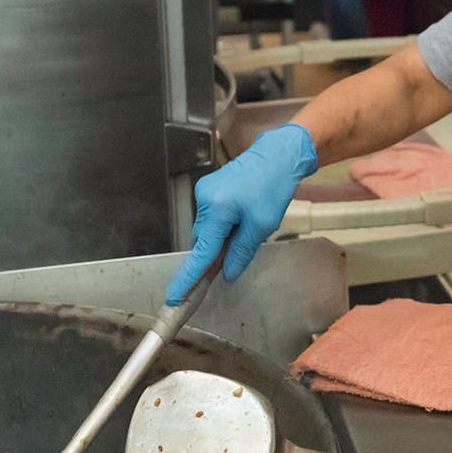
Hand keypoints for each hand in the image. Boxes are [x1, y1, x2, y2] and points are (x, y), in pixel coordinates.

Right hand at [165, 124, 318, 303]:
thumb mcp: (262, 225)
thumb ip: (241, 251)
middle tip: (235, 258)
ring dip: (222, 238)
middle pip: (202, 242)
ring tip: (248, 227)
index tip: (175, 296)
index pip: (201, 253)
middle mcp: (204, 199)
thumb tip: (227, 273)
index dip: (188, 278)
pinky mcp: (208, 190)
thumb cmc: (273, 185)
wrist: (276, 155)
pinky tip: (241, 218)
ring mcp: (204, 193)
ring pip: (207, 230)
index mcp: (217, 209)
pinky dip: (222, 225)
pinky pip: (211, 218)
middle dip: (215, 254)